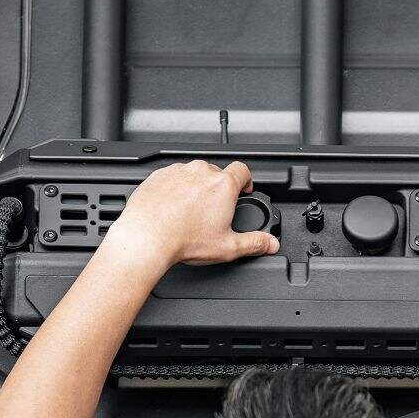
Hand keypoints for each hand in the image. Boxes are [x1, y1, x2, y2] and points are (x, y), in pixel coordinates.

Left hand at [104, 160, 279, 266]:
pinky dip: (175, 189)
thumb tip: (271, 243)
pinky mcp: (158, 175)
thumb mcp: (229, 247)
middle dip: (218, 188)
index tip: (243, 189)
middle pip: (217, 173)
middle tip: (214, 210)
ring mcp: (178, 171)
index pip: (243, 170)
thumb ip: (255, 243)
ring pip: (194, 174)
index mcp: (223, 185)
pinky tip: (174, 208)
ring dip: (196, 187)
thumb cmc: (184, 239)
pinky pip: (172, 177)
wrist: (147, 236)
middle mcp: (201, 172)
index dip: (246, 180)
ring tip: (192, 211)